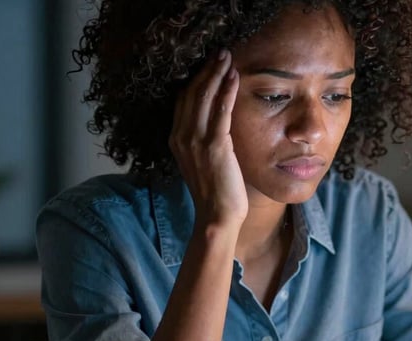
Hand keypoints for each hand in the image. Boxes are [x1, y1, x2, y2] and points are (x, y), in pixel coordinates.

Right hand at [169, 50, 246, 228]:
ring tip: (228, 58)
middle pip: (191, 93)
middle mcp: (181, 137)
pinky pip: (220, 111)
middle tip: (221, 53)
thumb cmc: (215, 191)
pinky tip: (235, 78)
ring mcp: (196, 141)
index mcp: (176, 140)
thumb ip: (203, 140)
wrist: (218, 216)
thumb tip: (215, 122)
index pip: (183, 100)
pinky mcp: (214, 146)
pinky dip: (226, 91)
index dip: (196, 79)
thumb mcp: (203, 161)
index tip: (210, 64)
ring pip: (203, 97)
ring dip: (216, 74)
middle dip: (206, 70)